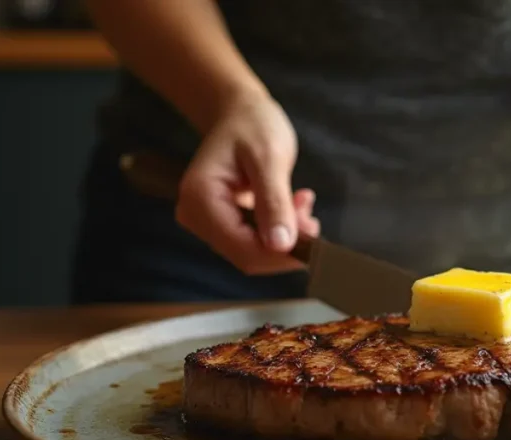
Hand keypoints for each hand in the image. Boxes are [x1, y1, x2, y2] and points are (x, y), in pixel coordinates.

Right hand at [174, 91, 320, 274]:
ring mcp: (208, 222)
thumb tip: (282, 245)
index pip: (242, 249)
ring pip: (255, 250)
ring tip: (303, 203)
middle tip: (311, 215)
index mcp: (200, 200)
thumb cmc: (252, 125)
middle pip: (248, 255)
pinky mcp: (223, 222)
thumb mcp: (270, 157)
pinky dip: (280, 228)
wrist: (240, 112)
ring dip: (287, 234)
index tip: (315, 239)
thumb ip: (274, 202)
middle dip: (286, 243)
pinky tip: (295, 205)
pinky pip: (255, 239)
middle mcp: (196, 217)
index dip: (280, 254)